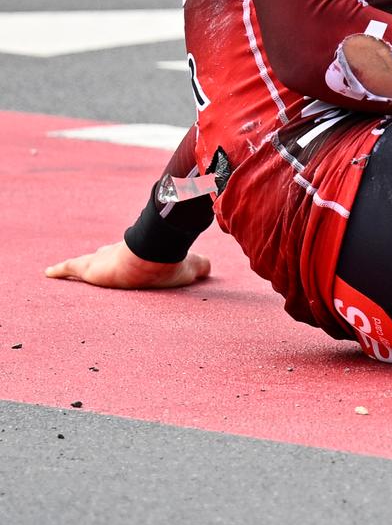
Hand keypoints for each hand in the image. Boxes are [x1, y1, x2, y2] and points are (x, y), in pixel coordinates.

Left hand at [45, 240, 210, 289]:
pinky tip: (48, 273)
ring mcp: (102, 259)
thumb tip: (211, 266)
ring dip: (80, 266)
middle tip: (99, 261)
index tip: (125, 257)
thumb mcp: (190, 267)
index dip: (125, 254)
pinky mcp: (89, 268)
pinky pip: (70, 268)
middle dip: (103, 257)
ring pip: (88, 261)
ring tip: (67, 270)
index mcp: (139, 253)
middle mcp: (119, 252)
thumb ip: (199, 265)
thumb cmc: (169, 264)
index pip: (130, 251)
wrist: (152, 259)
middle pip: (106, 253)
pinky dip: (60, 270)